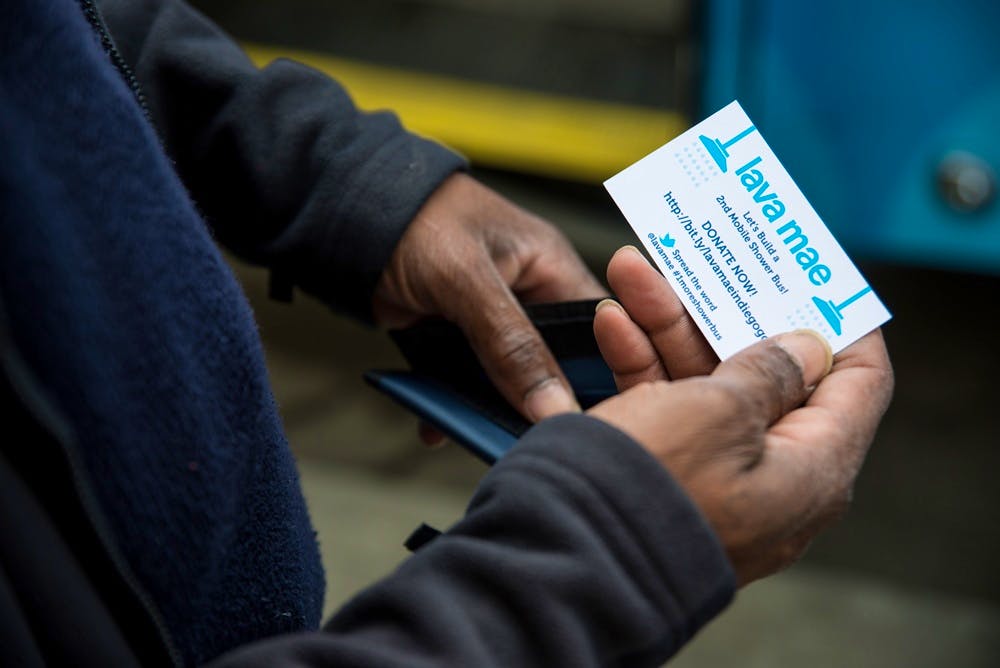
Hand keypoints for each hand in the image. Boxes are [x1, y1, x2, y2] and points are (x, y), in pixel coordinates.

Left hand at [374, 173, 606, 424]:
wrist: (342, 213)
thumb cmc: (413, 218)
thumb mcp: (467, 280)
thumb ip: (510, 344)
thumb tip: (553, 407)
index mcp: (551, 268)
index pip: (601, 330)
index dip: (602, 376)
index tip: (596, 422)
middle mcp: (528, 296)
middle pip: (552, 365)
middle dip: (538, 404)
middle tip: (532, 440)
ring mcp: (489, 320)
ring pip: (507, 381)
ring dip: (489, 410)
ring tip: (478, 440)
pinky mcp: (454, 338)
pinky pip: (465, 381)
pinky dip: (452, 404)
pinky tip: (437, 426)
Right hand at [588, 247, 893, 584]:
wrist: (566, 556)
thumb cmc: (653, 488)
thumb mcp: (720, 411)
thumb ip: (769, 371)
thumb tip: (807, 349)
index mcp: (810, 468)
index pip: (858, 383)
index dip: (840, 324)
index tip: (811, 277)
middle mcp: (770, 476)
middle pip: (766, 373)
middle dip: (726, 310)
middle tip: (708, 262)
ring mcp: (713, 476)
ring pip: (703, 383)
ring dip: (668, 325)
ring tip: (633, 272)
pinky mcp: (663, 476)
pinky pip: (664, 411)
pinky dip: (640, 366)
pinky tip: (613, 323)